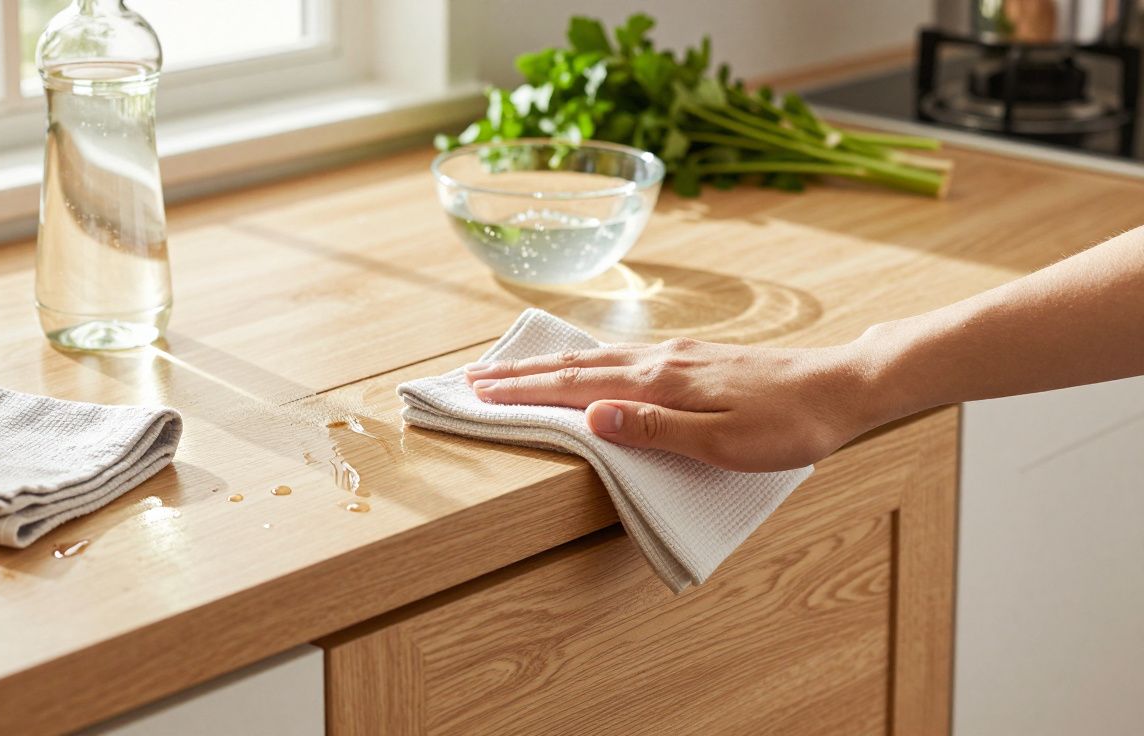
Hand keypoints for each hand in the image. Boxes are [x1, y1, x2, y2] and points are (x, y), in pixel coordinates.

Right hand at [464, 337, 881, 471]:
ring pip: (597, 355)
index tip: (476, 391)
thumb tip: (591, 415)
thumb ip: (654, 427)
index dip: (523, 391)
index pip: (574, 386)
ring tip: (515, 368)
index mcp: (660, 382)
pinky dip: (587, 359)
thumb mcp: (722, 442)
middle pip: (575, 364)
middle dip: (521, 372)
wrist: (841, 388)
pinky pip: (622, 354)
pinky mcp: (695, 358)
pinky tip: (589, 362)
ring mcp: (678, 354)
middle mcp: (661, 360)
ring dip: (550, 364)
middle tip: (473, 376)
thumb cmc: (788, 425)